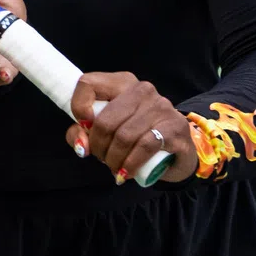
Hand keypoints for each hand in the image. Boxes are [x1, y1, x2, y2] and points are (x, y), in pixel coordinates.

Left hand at [67, 72, 197, 183]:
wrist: (177, 152)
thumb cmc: (135, 138)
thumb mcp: (105, 132)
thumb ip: (81, 134)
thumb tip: (83, 145)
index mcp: (121, 83)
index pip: (88, 83)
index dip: (78, 107)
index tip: (84, 128)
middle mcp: (142, 90)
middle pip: (105, 120)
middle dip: (98, 146)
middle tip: (101, 158)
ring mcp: (161, 106)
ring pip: (124, 136)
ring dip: (113, 159)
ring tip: (114, 167)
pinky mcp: (175, 126)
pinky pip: (145, 146)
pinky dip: (130, 164)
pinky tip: (125, 173)